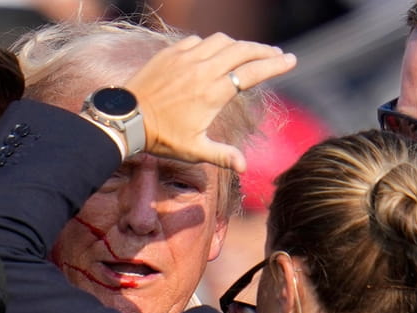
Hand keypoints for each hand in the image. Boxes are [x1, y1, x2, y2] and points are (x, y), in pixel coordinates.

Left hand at [125, 33, 296, 171]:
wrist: (126, 119)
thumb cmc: (160, 137)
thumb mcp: (193, 150)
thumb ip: (222, 156)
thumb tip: (245, 167)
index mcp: (213, 92)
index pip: (252, 72)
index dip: (275, 64)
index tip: (291, 60)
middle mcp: (202, 70)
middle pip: (242, 50)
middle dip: (263, 50)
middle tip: (276, 54)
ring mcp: (185, 58)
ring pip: (221, 41)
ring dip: (238, 44)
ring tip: (248, 52)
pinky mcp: (170, 54)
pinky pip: (198, 41)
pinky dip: (211, 44)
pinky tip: (214, 52)